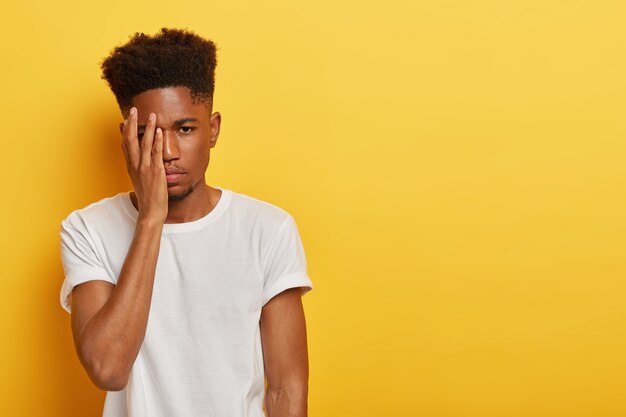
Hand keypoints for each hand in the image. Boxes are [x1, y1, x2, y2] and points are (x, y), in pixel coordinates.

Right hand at [121, 107, 167, 223]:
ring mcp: (145, 168)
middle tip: (134, 109)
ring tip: (152, 115)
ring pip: (144, 143)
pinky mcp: (156, 171)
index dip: (124, 130)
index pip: (125, 144)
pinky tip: (160, 131)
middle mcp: (135, 165)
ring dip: (148, 127)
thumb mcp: (140, 181)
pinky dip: (157, 141)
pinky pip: (156, 153)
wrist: (151, 211)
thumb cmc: (148, 198)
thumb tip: (141, 163)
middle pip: (130, 139)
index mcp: (131, 167)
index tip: (125, 118)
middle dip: (132, 123)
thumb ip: (140, 169)